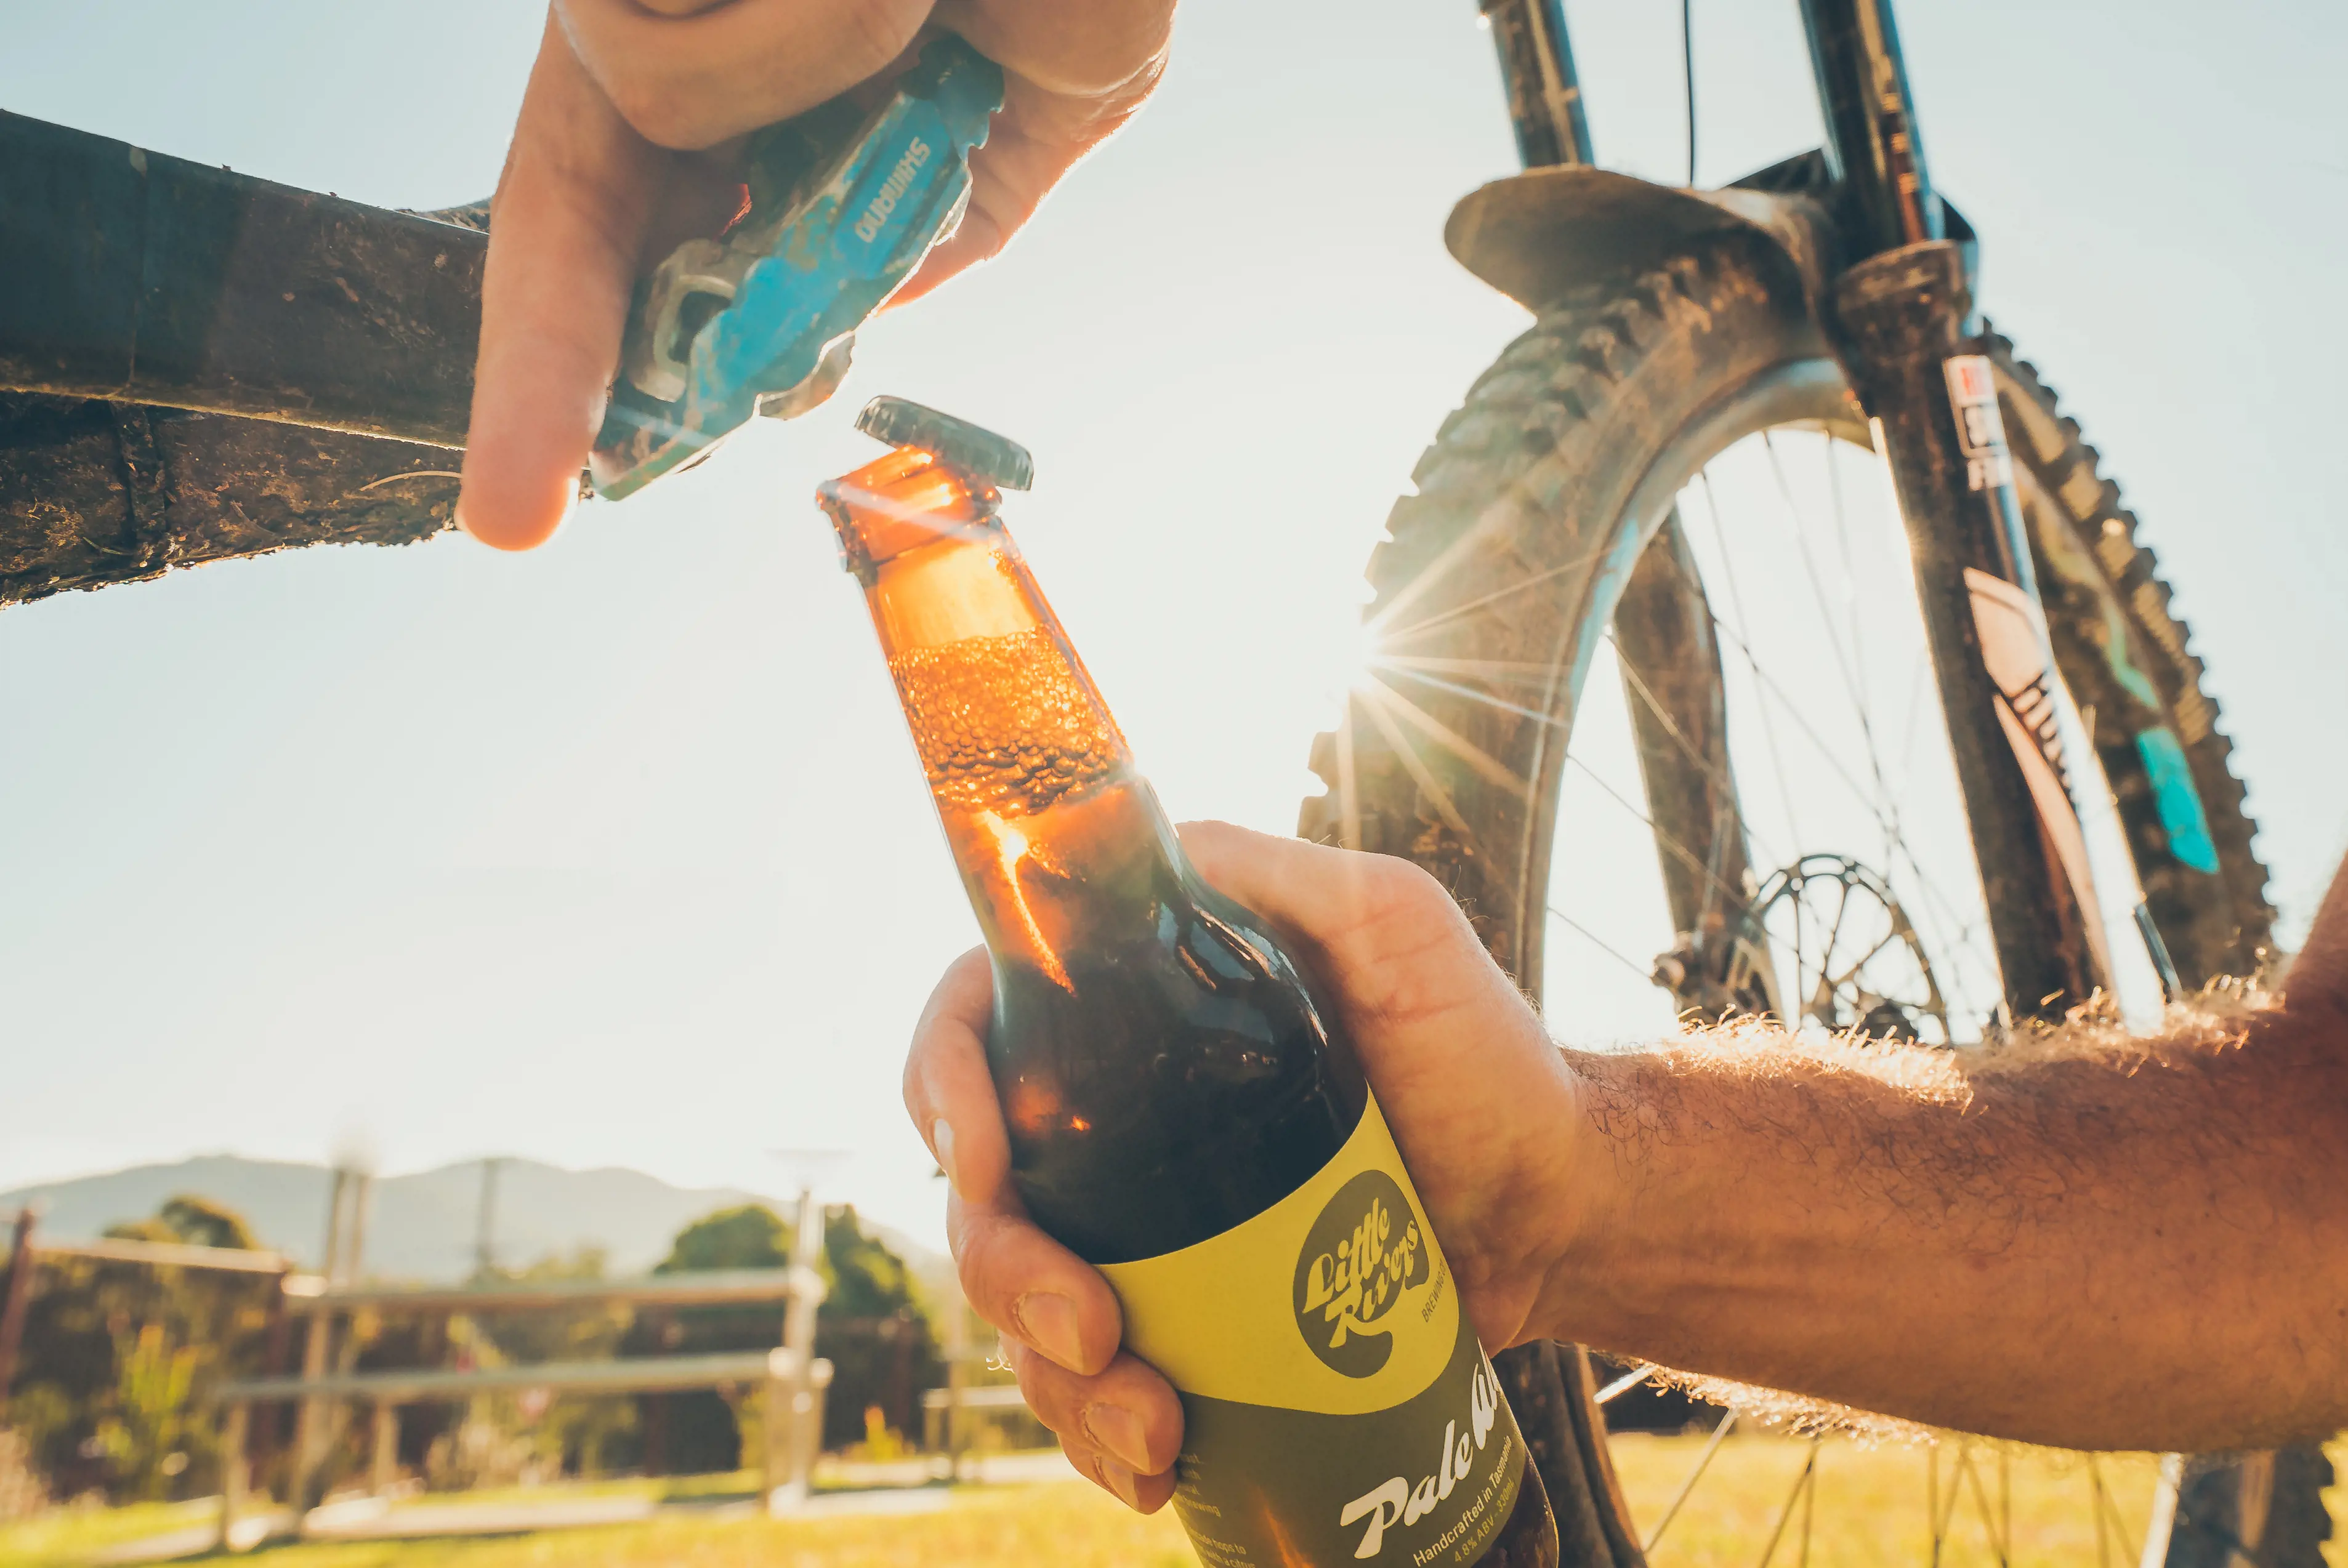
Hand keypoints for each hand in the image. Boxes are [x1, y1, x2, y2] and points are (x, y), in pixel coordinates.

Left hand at [457, 0, 1171, 550]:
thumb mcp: (1058, 94)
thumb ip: (955, 209)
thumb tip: (860, 304)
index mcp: (744, 78)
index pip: (623, 242)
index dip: (571, 372)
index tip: (531, 509)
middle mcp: (657, 18)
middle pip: (561, 224)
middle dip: (539, 379)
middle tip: (514, 517)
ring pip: (656, 89)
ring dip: (826, 55)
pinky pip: (687, 38)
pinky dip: (832, 17)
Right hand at [901, 821, 1585, 1510]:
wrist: (1559, 1206)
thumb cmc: (1485, 1053)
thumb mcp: (1392, 922)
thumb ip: (1276, 873)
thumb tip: (1146, 843)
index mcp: (1130, 1017)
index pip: (977, 1028)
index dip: (941, 1092)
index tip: (982, 1164)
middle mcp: (1114, 1121)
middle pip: (981, 1194)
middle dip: (1005, 1274)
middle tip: (1092, 1330)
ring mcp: (1144, 1229)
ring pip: (1024, 1309)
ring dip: (1061, 1383)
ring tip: (1158, 1427)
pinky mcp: (1188, 1320)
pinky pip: (1093, 1389)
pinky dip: (1102, 1439)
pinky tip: (1156, 1469)